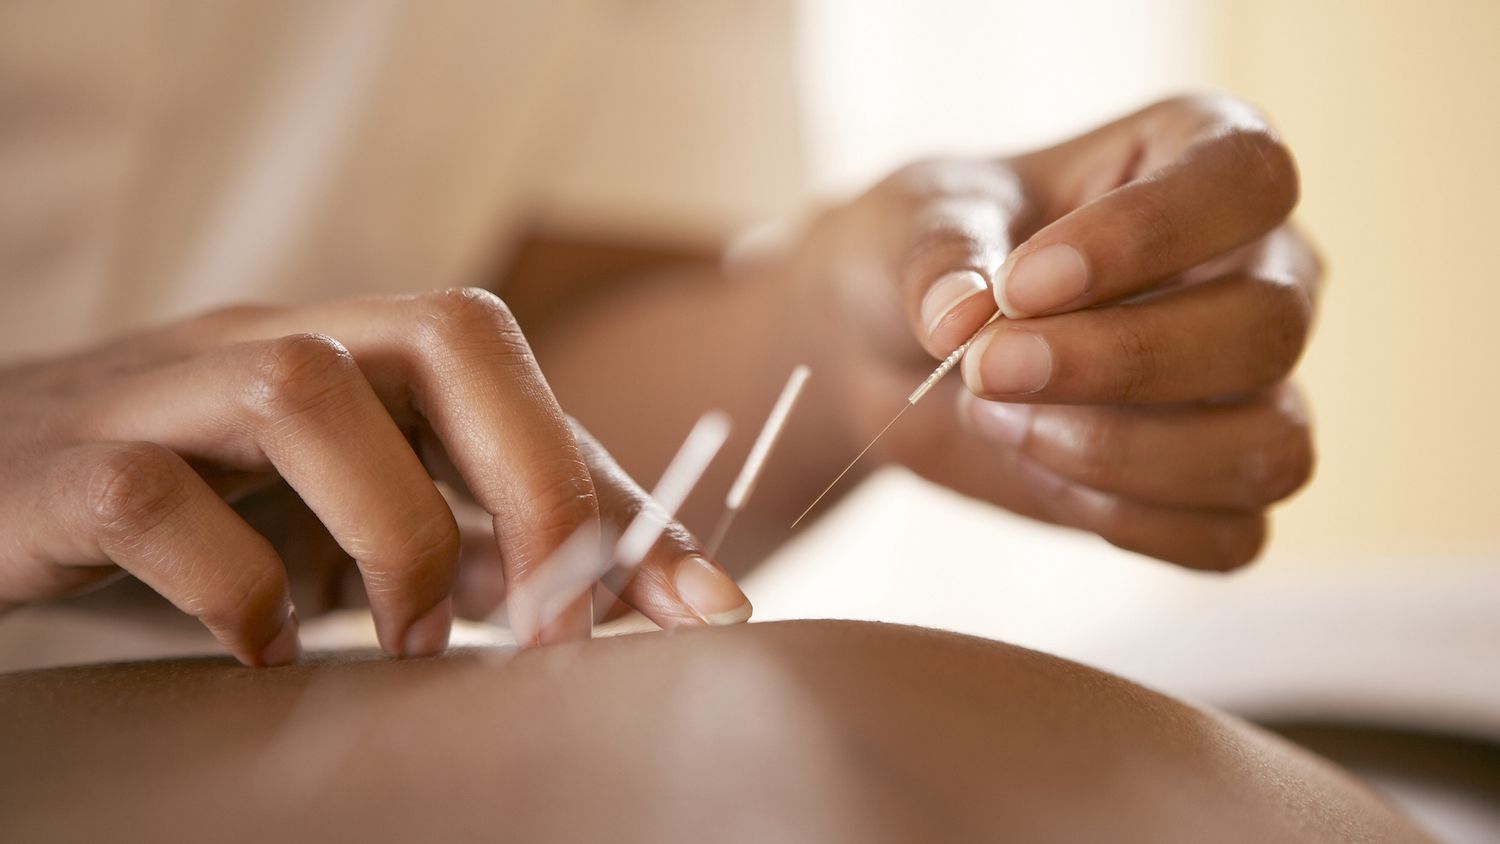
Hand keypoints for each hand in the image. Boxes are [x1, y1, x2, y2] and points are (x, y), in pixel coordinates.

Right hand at [0, 289, 748, 665]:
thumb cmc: (201, 514)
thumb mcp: (356, 525)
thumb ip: (479, 547)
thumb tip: (630, 597)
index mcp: (355, 351)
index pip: (517, 374)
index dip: (614, 485)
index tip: (694, 602)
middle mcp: (271, 344)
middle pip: (444, 333)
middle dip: (532, 480)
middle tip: (554, 622)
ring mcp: (163, 395)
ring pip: (304, 391)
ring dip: (393, 533)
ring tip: (407, 645)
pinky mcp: (64, 470)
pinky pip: (154, 498)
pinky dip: (234, 588)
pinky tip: (264, 652)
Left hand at [801, 94, 1318, 568]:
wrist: (894, 346)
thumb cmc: (930, 252)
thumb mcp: (910, 222)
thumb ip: (939, 254)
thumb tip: (960, 318)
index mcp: (1204, 157)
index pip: (1245, 179)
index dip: (1144, 235)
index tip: (1022, 283)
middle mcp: (1258, 269)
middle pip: (1266, 327)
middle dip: (1118, 362)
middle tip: (985, 368)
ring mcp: (1253, 387)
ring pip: (1268, 446)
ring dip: (1124, 453)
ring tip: (1001, 421)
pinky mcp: (1219, 486)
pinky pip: (1230, 536)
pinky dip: (1127, 520)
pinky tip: (1038, 472)